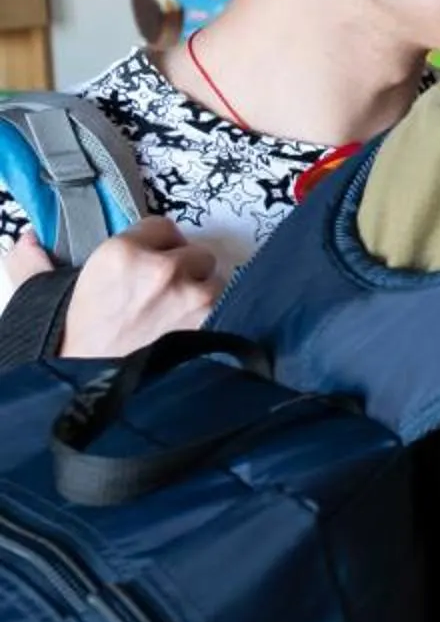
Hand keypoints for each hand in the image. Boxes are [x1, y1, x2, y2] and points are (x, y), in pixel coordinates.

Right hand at [7, 219, 220, 359]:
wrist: (100, 394)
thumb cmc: (76, 348)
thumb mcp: (52, 299)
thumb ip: (38, 264)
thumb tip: (29, 241)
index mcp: (121, 253)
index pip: (161, 227)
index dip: (157, 247)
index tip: (151, 266)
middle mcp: (163, 267)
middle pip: (195, 253)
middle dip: (184, 272)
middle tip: (164, 300)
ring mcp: (194, 294)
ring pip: (215, 280)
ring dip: (203, 296)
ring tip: (179, 322)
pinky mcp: (217, 320)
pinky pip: (229, 306)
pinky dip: (218, 318)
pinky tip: (196, 334)